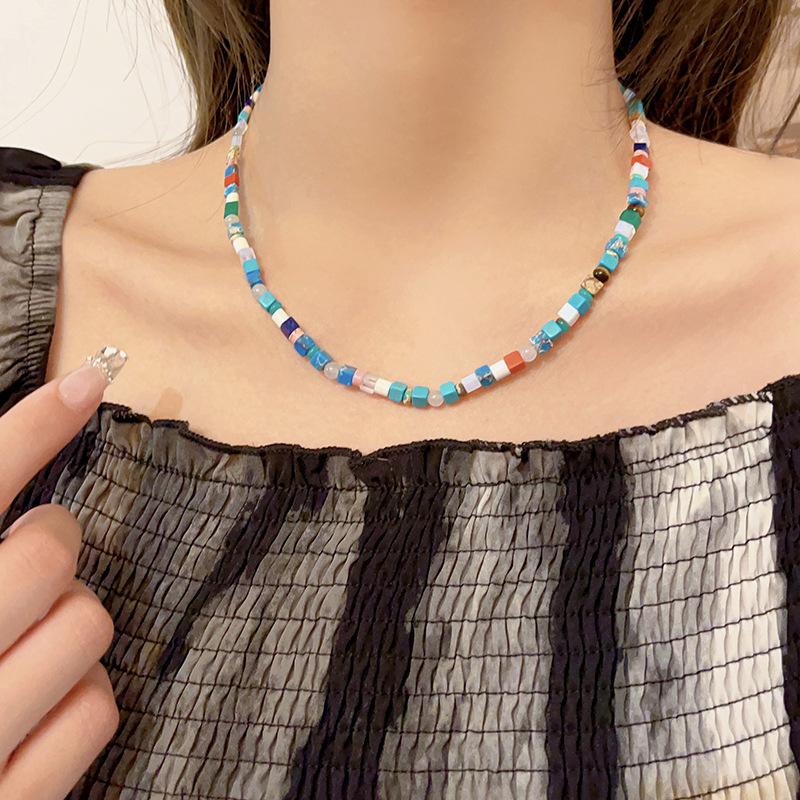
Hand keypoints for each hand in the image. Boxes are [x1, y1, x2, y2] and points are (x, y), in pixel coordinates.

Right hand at [0, 349, 126, 798]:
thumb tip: (26, 516)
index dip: (31, 428)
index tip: (88, 381)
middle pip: (49, 553)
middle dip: (54, 544)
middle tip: (35, 557)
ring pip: (88, 626)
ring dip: (71, 625)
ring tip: (27, 646)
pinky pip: (98, 711)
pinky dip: (82, 702)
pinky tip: (41, 711)